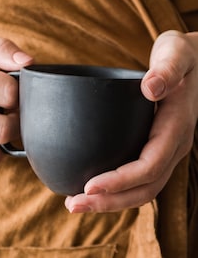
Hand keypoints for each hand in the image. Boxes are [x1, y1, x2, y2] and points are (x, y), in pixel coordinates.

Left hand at [65, 30, 197, 212]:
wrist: (194, 63)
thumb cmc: (181, 56)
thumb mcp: (176, 53)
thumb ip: (167, 69)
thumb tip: (150, 88)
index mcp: (175, 128)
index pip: (149, 166)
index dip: (120, 181)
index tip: (89, 187)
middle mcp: (171, 146)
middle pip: (143, 188)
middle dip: (109, 201)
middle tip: (73, 204)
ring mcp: (164, 150)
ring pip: (140, 189)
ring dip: (109, 201)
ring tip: (76, 203)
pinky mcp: (153, 147)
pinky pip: (137, 177)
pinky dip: (115, 189)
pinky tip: (92, 187)